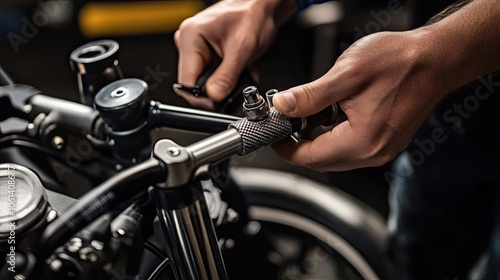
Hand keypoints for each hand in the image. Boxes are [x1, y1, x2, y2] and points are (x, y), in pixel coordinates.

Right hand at [174, 0, 295, 107]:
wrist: (261, 6)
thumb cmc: (252, 15)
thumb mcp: (242, 49)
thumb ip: (228, 75)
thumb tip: (215, 95)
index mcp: (191, 37)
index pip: (186, 82)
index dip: (203, 97)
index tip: (219, 103)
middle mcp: (188, 42)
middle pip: (194, 83)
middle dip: (217, 89)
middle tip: (237, 87)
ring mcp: (196, 47)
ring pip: (205, 81)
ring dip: (224, 83)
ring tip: (241, 74)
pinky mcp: (205, 52)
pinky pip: (211, 74)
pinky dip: (226, 77)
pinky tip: (239, 70)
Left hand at [272, 30, 451, 170]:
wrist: (436, 58)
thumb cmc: (401, 62)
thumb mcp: (347, 74)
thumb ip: (310, 95)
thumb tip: (283, 107)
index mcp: (362, 141)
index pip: (310, 157)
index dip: (286, 148)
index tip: (274, 136)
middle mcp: (374, 152)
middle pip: (322, 161)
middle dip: (300, 144)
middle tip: (287, 124)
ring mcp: (383, 149)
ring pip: (336, 156)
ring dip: (317, 141)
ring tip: (308, 117)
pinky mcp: (387, 141)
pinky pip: (352, 148)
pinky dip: (335, 137)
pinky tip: (332, 117)